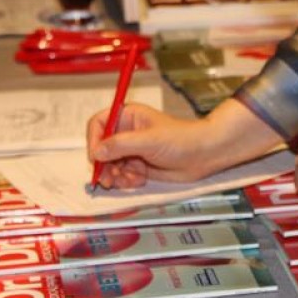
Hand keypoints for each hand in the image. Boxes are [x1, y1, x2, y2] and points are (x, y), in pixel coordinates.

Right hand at [87, 101, 282, 188]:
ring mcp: (133, 150)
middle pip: (101, 149)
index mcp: (127, 117)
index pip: (98, 124)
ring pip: (110, 165)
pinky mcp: (139, 166)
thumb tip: (97, 151)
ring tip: (127, 180)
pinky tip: (139, 180)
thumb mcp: (149, 140)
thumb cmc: (182, 139)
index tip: (95, 157)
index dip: (93, 140)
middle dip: (103, 165)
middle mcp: (127, 133)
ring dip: (115, 176)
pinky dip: (126, 181)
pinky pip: (122, 176)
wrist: (204, 155)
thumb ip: (121, 145)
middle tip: (107, 178)